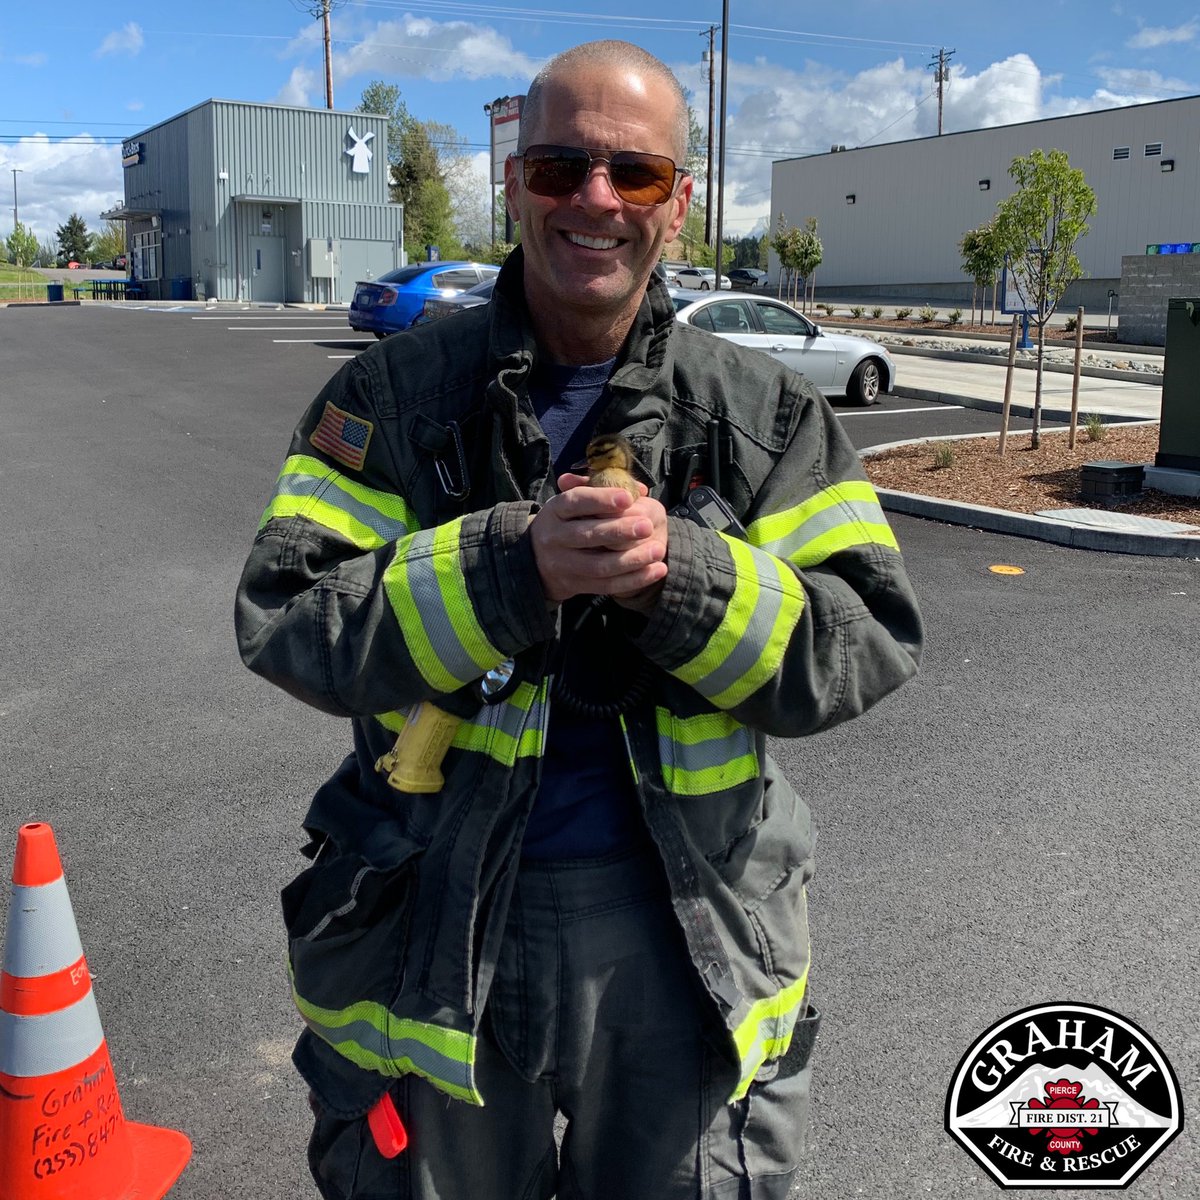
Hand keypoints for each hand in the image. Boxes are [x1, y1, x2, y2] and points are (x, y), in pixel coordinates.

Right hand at [529, 472, 668, 606]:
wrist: (538, 559)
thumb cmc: (567, 522)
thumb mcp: (575, 502)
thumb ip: (603, 490)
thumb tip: (638, 489)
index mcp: (555, 510)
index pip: (575, 502)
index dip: (600, 500)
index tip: (628, 498)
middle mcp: (554, 537)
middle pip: (587, 535)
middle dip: (620, 531)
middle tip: (647, 526)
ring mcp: (562, 564)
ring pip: (599, 565)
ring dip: (632, 559)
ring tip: (658, 550)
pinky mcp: (574, 585)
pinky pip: (607, 585)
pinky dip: (634, 579)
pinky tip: (656, 570)